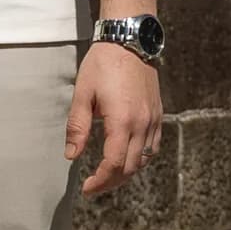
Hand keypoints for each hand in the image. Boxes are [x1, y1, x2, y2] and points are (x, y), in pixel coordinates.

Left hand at [66, 41, 162, 198]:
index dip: (100, 181)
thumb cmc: (102, 64)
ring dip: (127, 172)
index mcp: (122, 121)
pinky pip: (154, 146)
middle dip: (111, 181)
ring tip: (107, 174)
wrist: (129, 41)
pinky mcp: (158, 114)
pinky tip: (127, 157)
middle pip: (131, 167)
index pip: (114, 163)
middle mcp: (142, 124)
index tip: (87, 188)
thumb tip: (71, 155)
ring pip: (144, 160)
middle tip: (93, 185)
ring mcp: (153, 120)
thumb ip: (77, 127)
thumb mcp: (82, 94)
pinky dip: (141, 158)